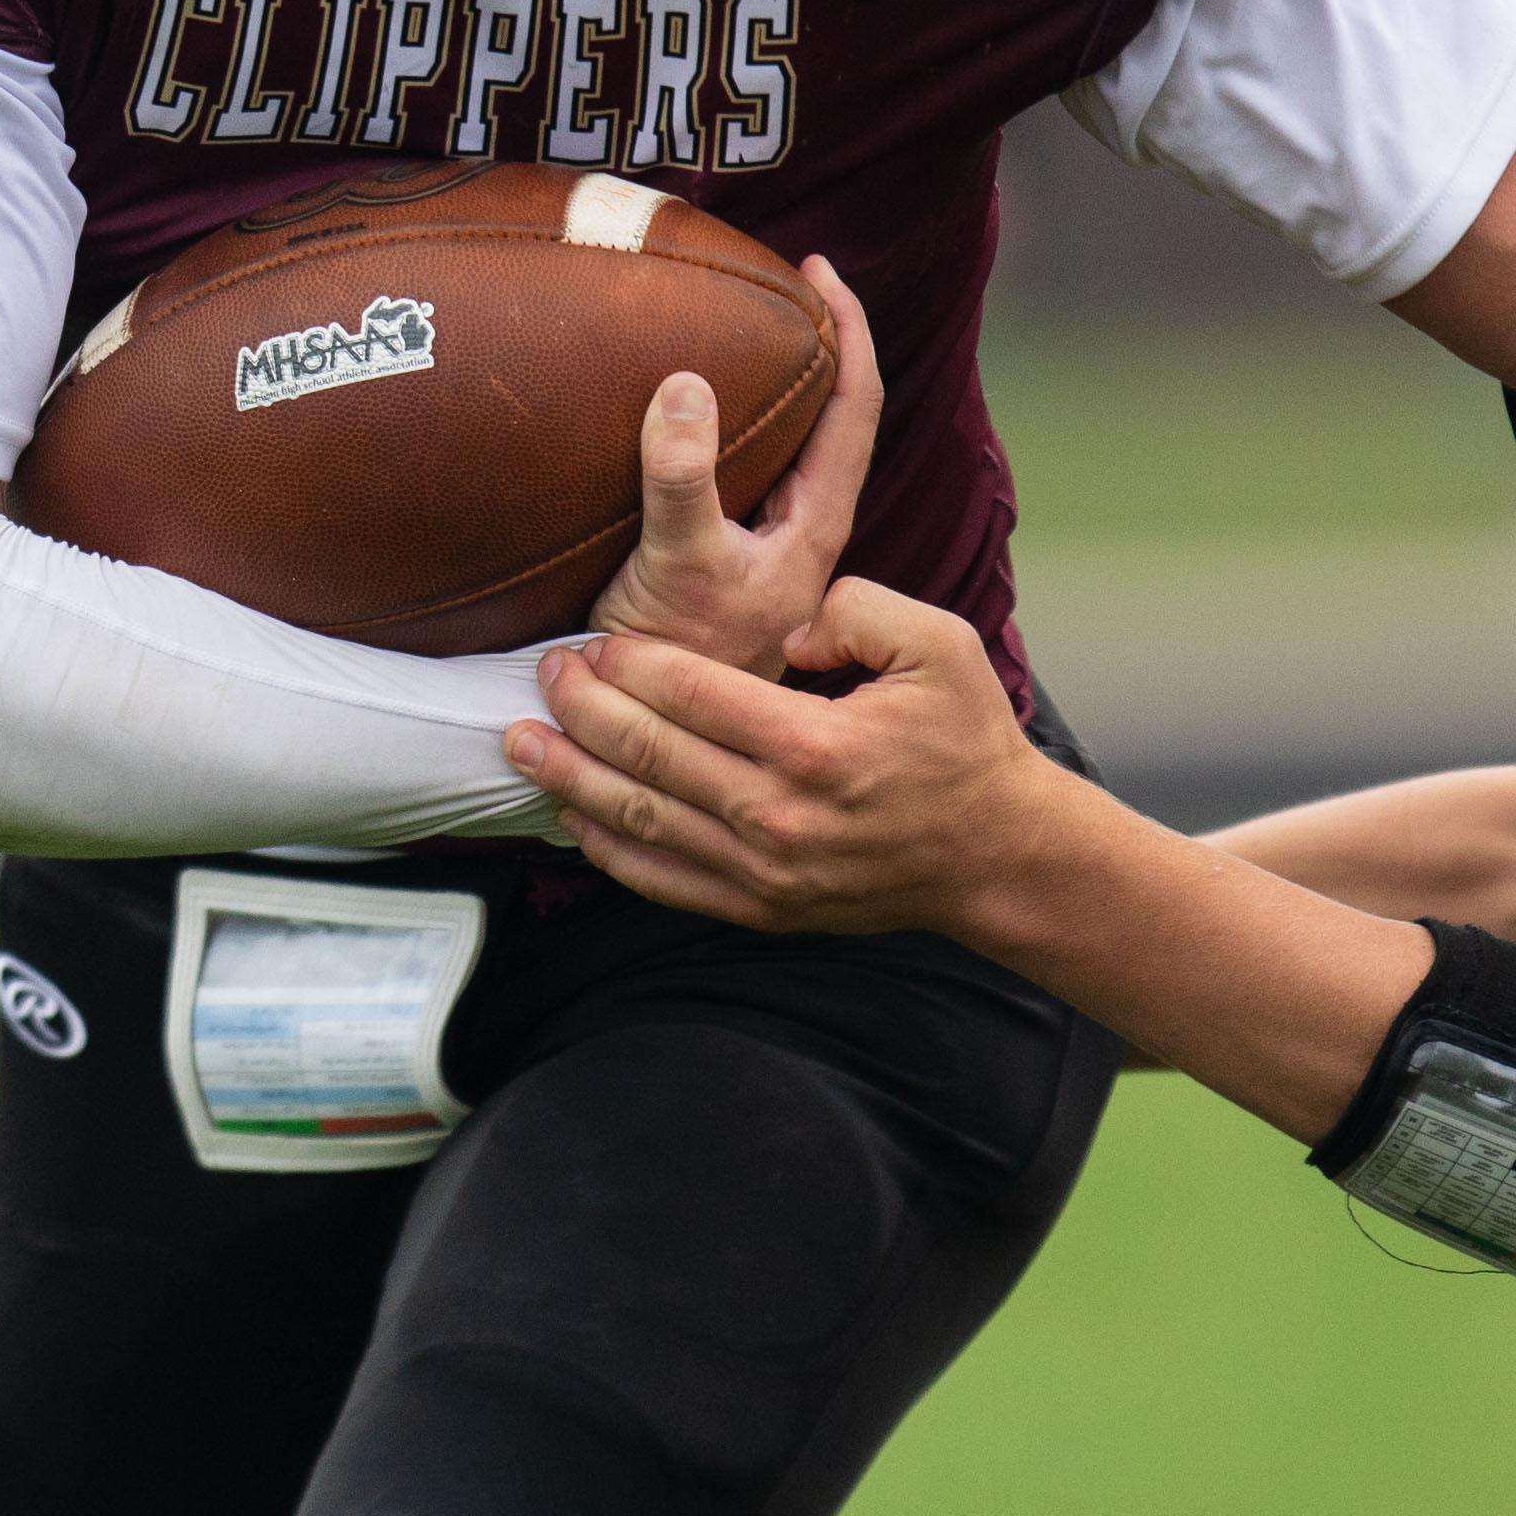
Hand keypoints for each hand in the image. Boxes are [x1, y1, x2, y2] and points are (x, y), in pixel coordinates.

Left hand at [507, 579, 1063, 935]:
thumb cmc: (966, 742)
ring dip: (570, 777)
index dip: (628, 664)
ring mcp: (763, 870)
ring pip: (639, 820)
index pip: (689, 694)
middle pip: (648, 753)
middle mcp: (778, 814)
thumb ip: (857, 609)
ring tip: (520, 743)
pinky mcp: (759, 907)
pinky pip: (660, 880)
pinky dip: (606, 849)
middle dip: (582, 709)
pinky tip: (571, 813)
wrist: (995, 855)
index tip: (593, 641)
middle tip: (545, 674)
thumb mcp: (941, 646)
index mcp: (814, 744)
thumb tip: (783, 627)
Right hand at [581, 255, 879, 676]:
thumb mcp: (677, 563)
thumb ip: (684, 478)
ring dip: (769, 383)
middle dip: (811, 342)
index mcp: (815, 525)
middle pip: (828, 416)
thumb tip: (690, 384)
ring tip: (733, 325)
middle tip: (780, 280)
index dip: (848, 329)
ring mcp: (763, 545)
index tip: (821, 268)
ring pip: (784, 444)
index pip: (856, 406)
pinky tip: (678, 409)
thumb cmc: (673, 657)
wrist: (641, 737)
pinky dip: (720, 423)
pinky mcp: (721, 558)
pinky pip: (735, 469)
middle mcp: (800, 530)